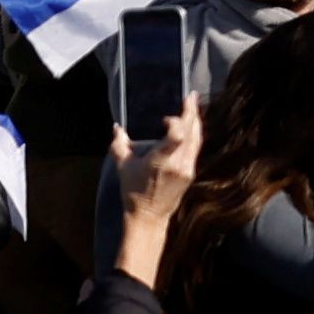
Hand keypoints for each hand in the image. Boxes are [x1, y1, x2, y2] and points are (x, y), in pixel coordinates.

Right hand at [113, 87, 204, 240]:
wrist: (149, 216)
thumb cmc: (133, 191)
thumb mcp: (123, 167)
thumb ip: (119, 145)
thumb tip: (116, 127)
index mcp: (161, 161)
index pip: (178, 136)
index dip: (176, 122)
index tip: (166, 119)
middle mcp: (178, 163)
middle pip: (192, 132)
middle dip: (192, 112)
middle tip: (191, 97)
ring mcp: (187, 168)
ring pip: (197, 139)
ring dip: (195, 122)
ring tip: (192, 107)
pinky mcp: (191, 172)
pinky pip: (196, 148)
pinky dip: (194, 135)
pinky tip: (191, 127)